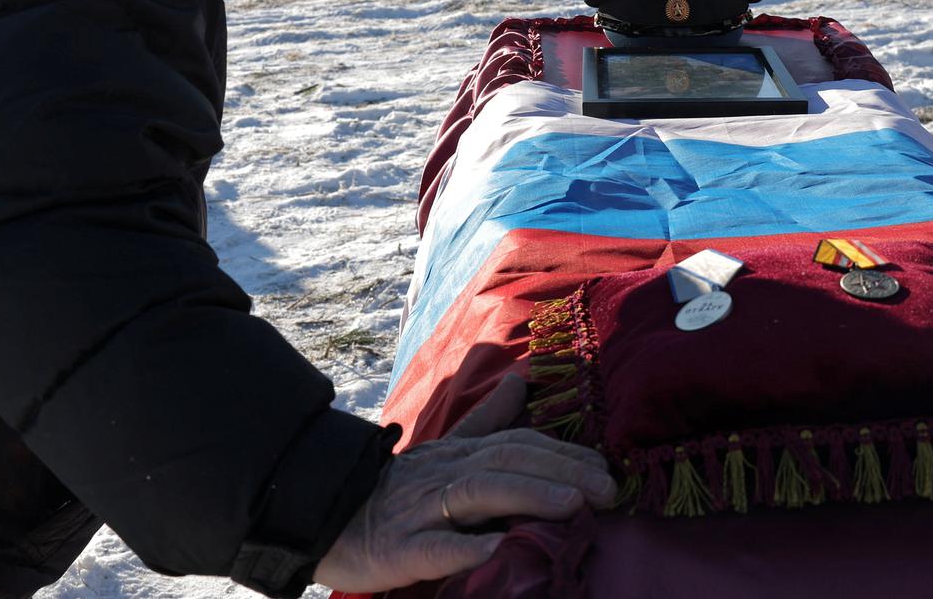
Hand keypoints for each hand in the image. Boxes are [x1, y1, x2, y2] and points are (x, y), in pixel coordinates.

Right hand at [315, 375, 615, 593]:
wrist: (325, 517)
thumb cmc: (395, 492)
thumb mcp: (443, 450)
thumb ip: (485, 421)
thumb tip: (522, 381)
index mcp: (459, 454)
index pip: (518, 443)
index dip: (564, 454)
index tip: (606, 469)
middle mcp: (444, 474)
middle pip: (508, 462)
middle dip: (562, 471)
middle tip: (607, 489)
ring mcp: (421, 510)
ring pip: (478, 493)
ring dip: (528, 496)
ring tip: (571, 506)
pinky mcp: (399, 549)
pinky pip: (434, 547)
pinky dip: (465, 548)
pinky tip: (496, 551)